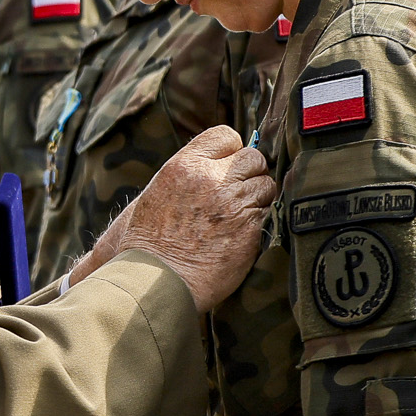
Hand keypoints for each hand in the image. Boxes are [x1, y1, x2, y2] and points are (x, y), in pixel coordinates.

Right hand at [72, 125, 274, 312]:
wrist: (154, 280)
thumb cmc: (148, 244)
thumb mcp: (157, 194)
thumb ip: (188, 175)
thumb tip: (215, 165)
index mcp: (184, 165)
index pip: (225, 135)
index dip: (232, 151)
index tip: (228, 168)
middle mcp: (210, 177)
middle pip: (253, 157)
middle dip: (250, 175)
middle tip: (239, 195)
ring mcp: (232, 201)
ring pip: (265, 185)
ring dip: (258, 200)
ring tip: (238, 219)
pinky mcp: (248, 226)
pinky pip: (267, 213)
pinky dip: (258, 223)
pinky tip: (239, 236)